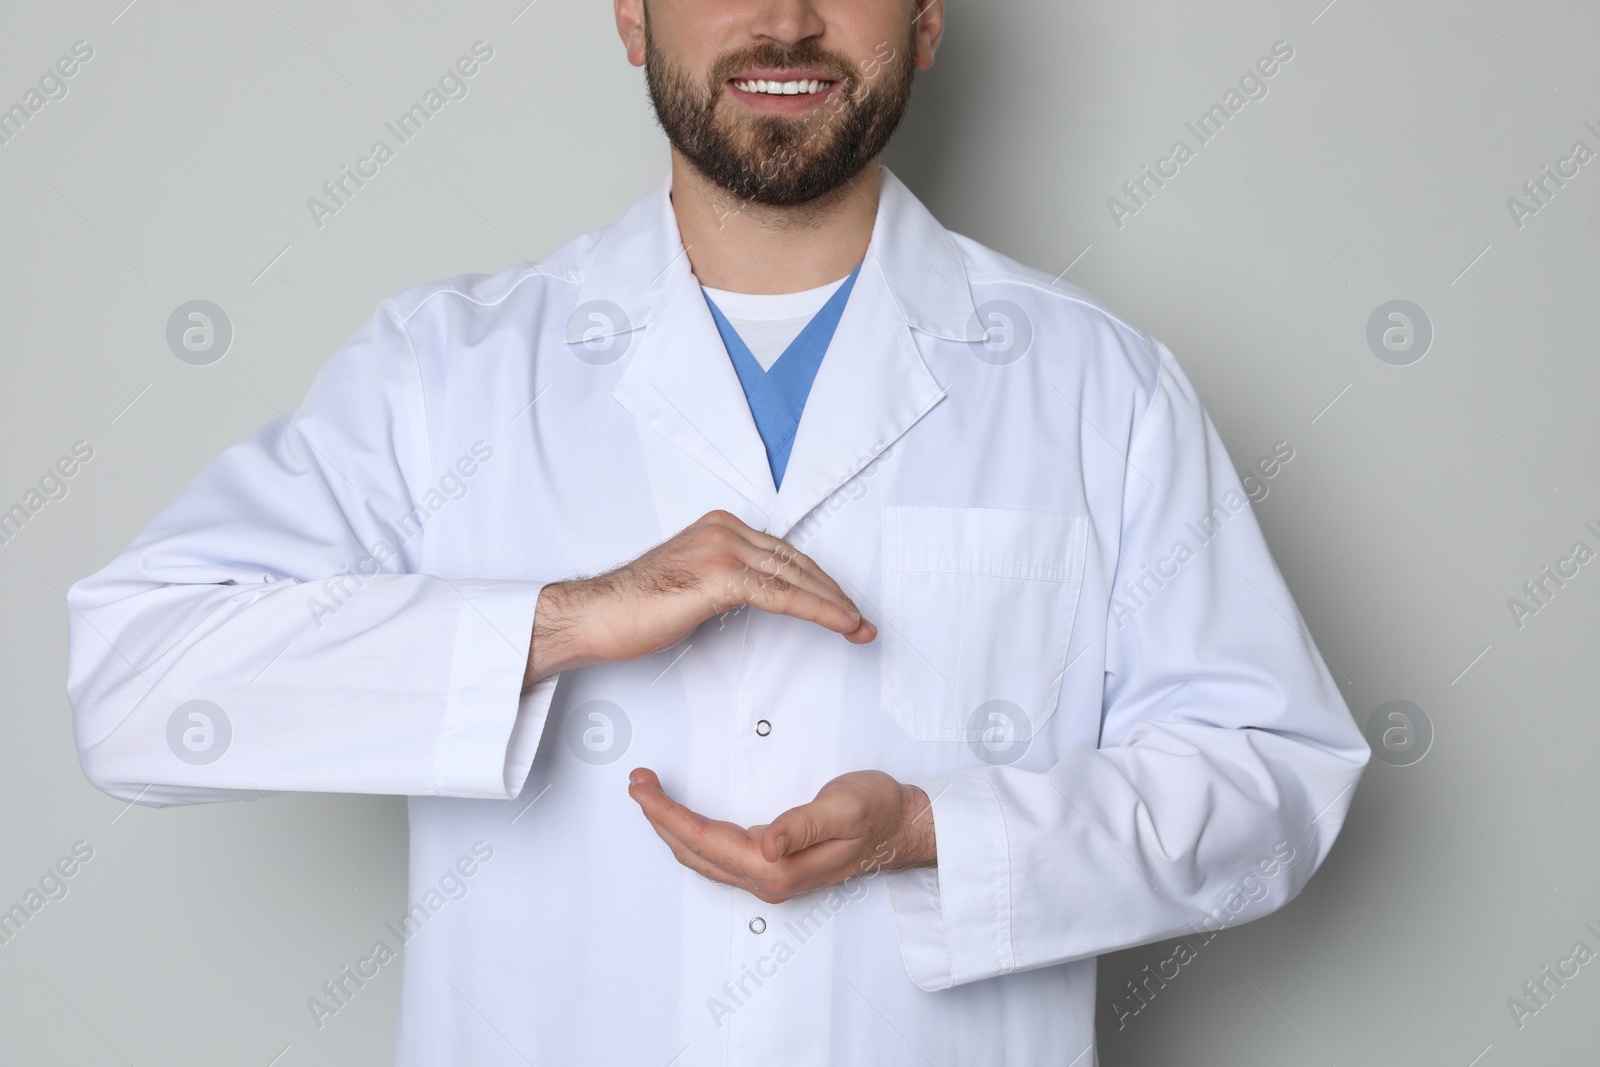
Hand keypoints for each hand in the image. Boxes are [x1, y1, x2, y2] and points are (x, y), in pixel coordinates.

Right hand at [524, 510, 873, 685]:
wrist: (596, 616)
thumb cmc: (633, 608)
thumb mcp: (692, 585)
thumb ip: (727, 582)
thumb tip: (757, 596)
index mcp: (720, 528)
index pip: (783, 554)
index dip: (818, 581)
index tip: (840, 604)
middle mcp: (725, 531)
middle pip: (796, 563)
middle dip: (833, 593)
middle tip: (859, 619)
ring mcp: (722, 550)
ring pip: (795, 578)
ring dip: (834, 604)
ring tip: (857, 627)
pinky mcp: (720, 577)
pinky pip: (781, 596)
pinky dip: (817, 611)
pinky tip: (838, 624)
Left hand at [627, 768, 936, 903]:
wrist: (902, 827)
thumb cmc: (877, 812)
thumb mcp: (844, 809)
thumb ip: (802, 825)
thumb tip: (766, 842)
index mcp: (778, 867)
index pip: (704, 840)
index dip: (667, 814)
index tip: (643, 787)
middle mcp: (767, 878)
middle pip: (693, 852)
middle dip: (658, 818)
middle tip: (636, 781)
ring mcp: (769, 875)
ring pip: (701, 856)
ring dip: (670, 826)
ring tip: (648, 794)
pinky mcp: (772, 865)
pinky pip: (716, 853)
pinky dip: (690, 832)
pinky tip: (682, 817)